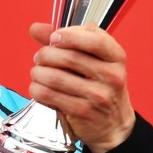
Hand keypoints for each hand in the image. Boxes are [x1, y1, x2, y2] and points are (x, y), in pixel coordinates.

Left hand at [28, 22, 135, 152]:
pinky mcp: (83, 112)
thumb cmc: (99, 86)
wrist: (113, 124)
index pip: (95, 40)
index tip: (54, 37)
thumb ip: (67, 40)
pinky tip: (38, 88)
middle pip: (69, 58)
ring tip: (37, 73)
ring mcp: (98, 96)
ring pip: (55, 77)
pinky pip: (50, 96)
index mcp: (116, 57)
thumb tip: (36, 28)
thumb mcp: (92, 59)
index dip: (70, 36)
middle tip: (39, 57)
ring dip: (38, 73)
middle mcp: (111, 76)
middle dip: (46, 54)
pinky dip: (37, 89)